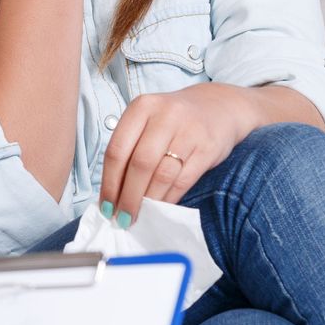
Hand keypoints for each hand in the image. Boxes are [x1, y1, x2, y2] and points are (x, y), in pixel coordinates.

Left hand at [101, 85, 259, 225]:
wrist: (220, 106)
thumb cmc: (174, 120)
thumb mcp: (149, 121)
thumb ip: (130, 149)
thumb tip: (112, 193)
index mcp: (142, 107)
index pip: (117, 150)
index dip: (109, 183)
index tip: (105, 207)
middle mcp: (165, 115)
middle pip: (139, 164)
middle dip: (127, 197)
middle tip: (122, 218)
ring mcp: (188, 131)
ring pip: (161, 175)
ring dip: (147, 201)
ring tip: (139, 216)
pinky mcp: (208, 148)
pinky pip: (183, 180)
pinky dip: (169, 198)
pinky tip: (160, 208)